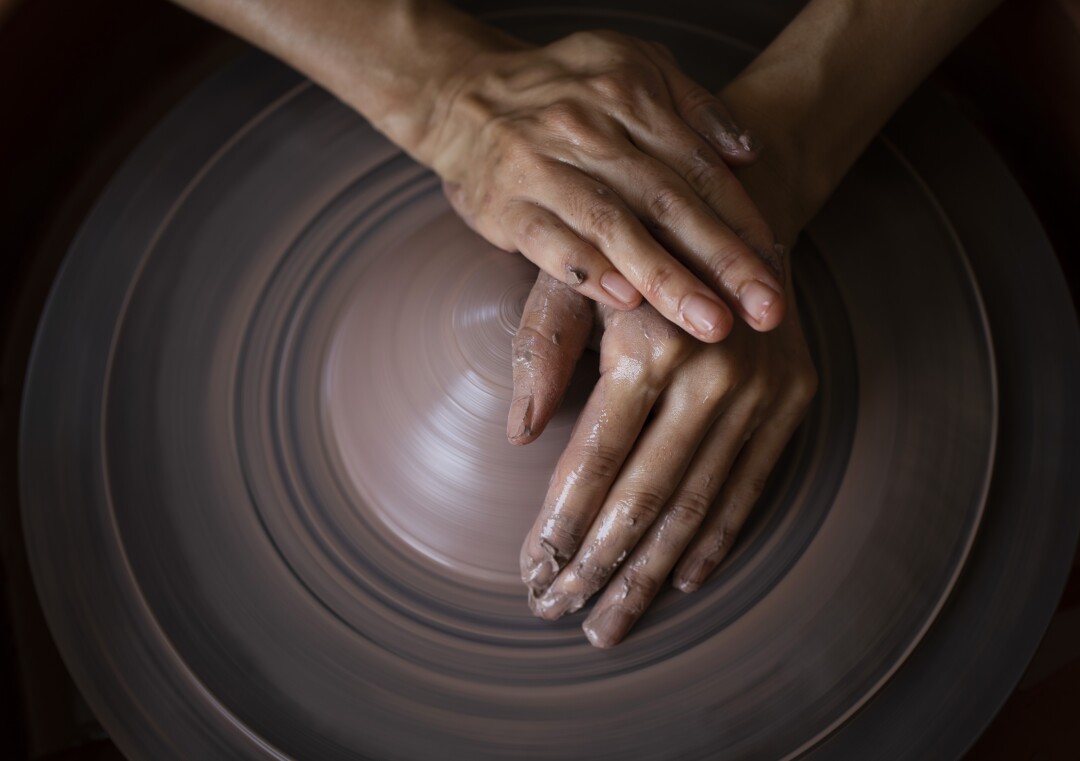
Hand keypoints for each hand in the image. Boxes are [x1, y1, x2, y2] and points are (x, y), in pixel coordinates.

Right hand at [419, 30, 786, 342]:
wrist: (462, 94)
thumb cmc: (559, 88)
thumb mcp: (633, 64)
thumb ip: (693, 104)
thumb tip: (748, 150)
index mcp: (633, 99)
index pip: (699, 170)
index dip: (742, 224)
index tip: (775, 274)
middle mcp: (593, 132)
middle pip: (668, 203)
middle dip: (720, 261)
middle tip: (762, 312)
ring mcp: (546, 169)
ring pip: (614, 226)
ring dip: (665, 278)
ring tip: (709, 324)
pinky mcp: (506, 204)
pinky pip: (548, 240)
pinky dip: (586, 270)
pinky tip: (623, 302)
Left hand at [511, 270, 816, 646]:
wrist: (742, 206)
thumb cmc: (634, 250)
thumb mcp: (573, 280)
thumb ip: (540, 349)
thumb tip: (518, 435)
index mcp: (651, 344)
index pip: (593, 462)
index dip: (558, 526)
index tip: (529, 574)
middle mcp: (715, 374)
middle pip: (645, 499)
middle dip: (597, 567)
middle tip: (560, 613)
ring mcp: (762, 389)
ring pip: (698, 507)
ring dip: (651, 574)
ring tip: (610, 623)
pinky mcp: (795, 397)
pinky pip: (752, 487)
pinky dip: (717, 541)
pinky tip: (683, 581)